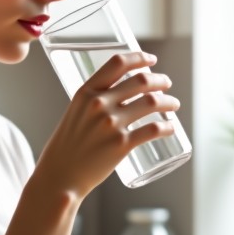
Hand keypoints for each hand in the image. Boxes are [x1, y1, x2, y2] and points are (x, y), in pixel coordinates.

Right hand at [37, 52, 180, 199]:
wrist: (59, 176)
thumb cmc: (66, 147)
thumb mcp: (74, 114)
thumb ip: (93, 103)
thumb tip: (118, 95)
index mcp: (85, 92)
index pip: (117, 63)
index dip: (139, 58)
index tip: (151, 60)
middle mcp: (99, 104)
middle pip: (140, 81)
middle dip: (160, 80)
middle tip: (166, 85)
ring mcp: (111, 124)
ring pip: (152, 103)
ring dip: (168, 101)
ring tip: (173, 105)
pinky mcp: (122, 145)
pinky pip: (154, 129)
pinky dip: (167, 127)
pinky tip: (171, 128)